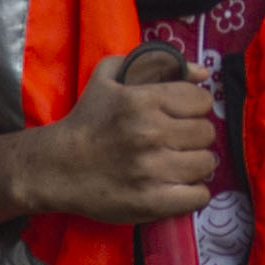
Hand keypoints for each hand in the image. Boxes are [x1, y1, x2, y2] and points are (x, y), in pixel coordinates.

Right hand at [16, 50, 215, 225]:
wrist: (57, 166)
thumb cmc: (87, 120)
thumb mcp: (111, 76)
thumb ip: (156, 63)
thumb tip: (202, 72)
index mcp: (144, 100)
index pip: (202, 100)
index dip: (195, 107)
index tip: (181, 116)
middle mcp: (151, 133)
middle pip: (206, 132)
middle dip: (195, 135)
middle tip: (178, 142)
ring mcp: (152, 170)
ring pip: (207, 164)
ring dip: (196, 164)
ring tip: (178, 164)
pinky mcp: (152, 202)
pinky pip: (199, 196)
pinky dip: (194, 193)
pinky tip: (178, 187)